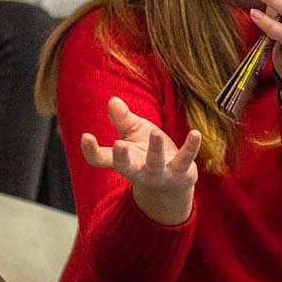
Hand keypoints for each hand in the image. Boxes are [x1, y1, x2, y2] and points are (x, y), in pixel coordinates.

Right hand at [80, 96, 200, 225]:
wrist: (174, 180)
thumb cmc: (148, 151)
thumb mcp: (134, 133)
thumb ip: (123, 119)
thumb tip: (113, 100)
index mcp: (123, 160)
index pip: (101, 159)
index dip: (91, 151)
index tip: (86, 136)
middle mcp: (138, 170)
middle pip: (126, 167)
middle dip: (122, 158)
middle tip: (118, 145)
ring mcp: (159, 173)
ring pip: (155, 164)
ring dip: (154, 149)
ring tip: (154, 132)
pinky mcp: (180, 171)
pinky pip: (185, 159)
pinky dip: (191, 147)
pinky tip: (195, 133)